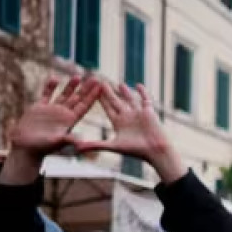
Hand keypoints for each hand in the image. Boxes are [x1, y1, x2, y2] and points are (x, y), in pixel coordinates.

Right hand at [0, 77, 100, 184]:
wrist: (26, 147)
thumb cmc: (42, 148)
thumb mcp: (56, 143)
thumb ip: (67, 140)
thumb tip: (80, 140)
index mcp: (70, 121)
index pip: (84, 107)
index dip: (92, 97)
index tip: (100, 88)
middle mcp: (63, 114)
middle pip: (77, 98)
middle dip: (86, 89)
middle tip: (96, 78)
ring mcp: (52, 110)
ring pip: (64, 95)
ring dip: (70, 86)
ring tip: (78, 76)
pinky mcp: (39, 108)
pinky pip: (46, 95)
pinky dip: (50, 87)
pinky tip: (54, 78)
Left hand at [71, 83, 185, 182]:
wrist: (155, 150)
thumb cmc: (135, 150)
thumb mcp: (113, 146)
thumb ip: (95, 145)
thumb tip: (76, 148)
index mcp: (118, 123)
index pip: (107, 108)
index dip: (100, 99)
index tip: (92, 90)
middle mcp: (128, 118)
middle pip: (116, 102)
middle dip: (108, 92)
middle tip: (101, 81)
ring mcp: (138, 114)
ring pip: (130, 100)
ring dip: (125, 92)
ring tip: (119, 83)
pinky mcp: (149, 112)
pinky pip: (145, 99)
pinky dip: (142, 92)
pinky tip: (138, 85)